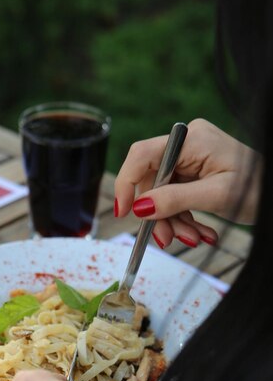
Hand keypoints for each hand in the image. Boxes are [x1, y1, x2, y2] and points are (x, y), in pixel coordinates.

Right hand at [115, 118, 261, 247]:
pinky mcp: (195, 173)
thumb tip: (139, 208)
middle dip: (159, 214)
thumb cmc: (257, 189)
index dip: (126, 183)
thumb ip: (174, 200)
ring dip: (174, 221)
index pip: (142, 155)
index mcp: (192, 140)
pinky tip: (201, 232)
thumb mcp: (215, 197)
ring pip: (163, 194)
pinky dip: (185, 218)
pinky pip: (177, 197)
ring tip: (194, 238)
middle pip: (152, 181)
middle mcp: (187, 144)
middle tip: (167, 240)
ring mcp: (191, 158)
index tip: (123, 212)